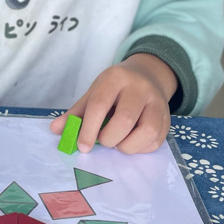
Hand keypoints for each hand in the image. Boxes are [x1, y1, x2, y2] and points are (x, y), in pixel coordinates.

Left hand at [50, 53, 175, 153]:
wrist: (147, 75)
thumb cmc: (115, 88)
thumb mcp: (94, 93)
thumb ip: (76, 112)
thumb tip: (56, 129)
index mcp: (116, 78)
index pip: (100, 104)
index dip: (89, 129)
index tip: (83, 146)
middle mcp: (139, 88)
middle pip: (124, 119)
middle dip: (109, 138)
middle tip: (103, 141)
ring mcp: (157, 102)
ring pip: (147, 131)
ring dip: (128, 146)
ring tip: (118, 143)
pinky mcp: (167, 118)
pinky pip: (156, 141)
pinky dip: (140, 148)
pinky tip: (131, 142)